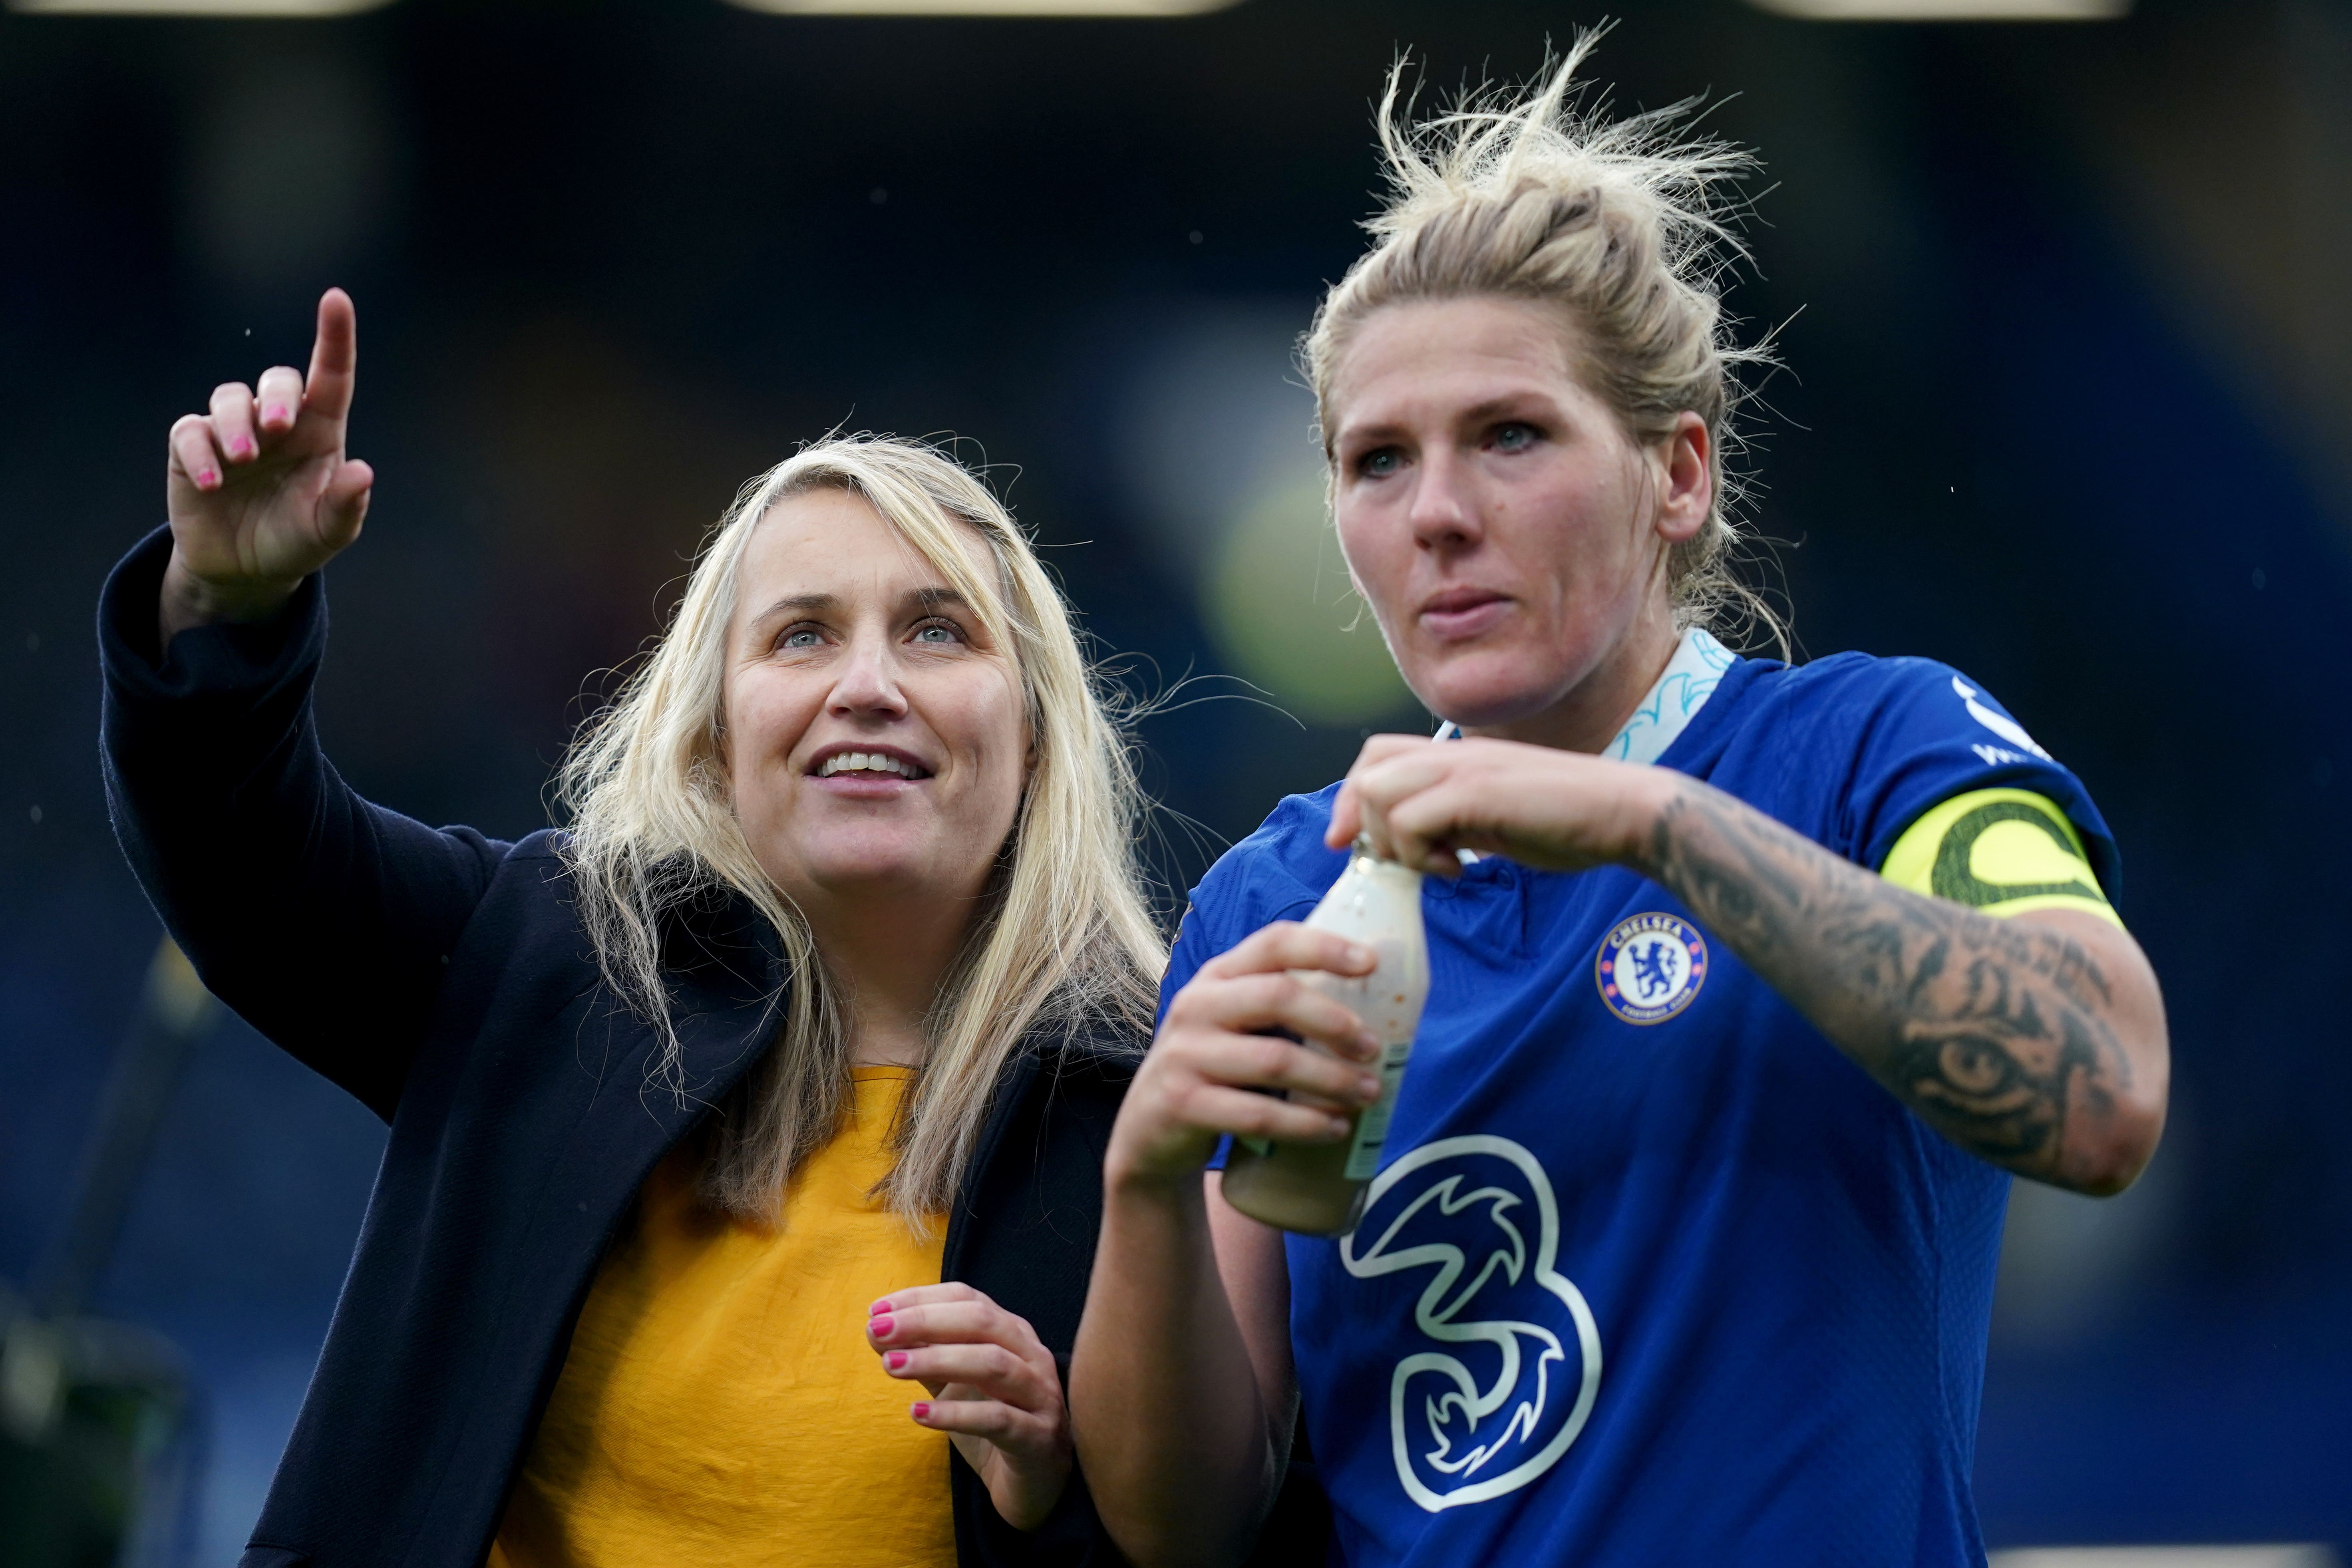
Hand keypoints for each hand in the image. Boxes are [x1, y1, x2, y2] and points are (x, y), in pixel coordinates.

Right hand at [160, 287, 372, 642]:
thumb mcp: (327, 532)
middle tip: (278, 428)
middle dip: (278, 395)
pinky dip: (199, 453)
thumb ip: (346, 506)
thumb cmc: (295, 540)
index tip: (336, 299)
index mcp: (320, 432)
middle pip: (278, 380)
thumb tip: (364, 473)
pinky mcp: (192, 449)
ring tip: (243, 460)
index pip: (332, 377)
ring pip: (230, 397)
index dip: (334, 337)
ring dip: (236, 424)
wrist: (246, 570)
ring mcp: (233, 432)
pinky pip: (189, 431)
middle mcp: (278, 423)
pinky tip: (211, 484)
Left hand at [868, 1284, 1073, 1530]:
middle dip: (925, 1321)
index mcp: (1012, 1333)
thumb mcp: (953, 1385)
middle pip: (981, 1321)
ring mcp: (1040, 1395)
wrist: (1033, 1484)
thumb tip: (876, 1330)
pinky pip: (997, 1419)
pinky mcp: (1038, 1437)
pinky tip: (918, 1413)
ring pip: (992, 1364)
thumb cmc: (991, 1425)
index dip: (921, 1299)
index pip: (968, 1298)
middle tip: (877, 1331)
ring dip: (937, 1359)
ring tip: (890, 1366)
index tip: (877, 1310)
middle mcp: (1032, 1355)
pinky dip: (956, 1413)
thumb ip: (923, 1356)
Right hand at [1104, 922, 1387, 1188]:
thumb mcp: (1235, 1025)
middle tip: (1375, 1049)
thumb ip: (1282, 1008)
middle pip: (1277, 996)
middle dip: (1335, 1022)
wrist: (1149, 1131)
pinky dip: (1305, 1123)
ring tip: (1368, 1094)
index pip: (1272, 943)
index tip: (1372, 961)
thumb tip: (1380, 1006)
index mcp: (1218, 976)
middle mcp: (1196, 1005)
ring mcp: (1184, 1054)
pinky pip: (1257, 1114)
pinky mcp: (1182, 1104)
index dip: (1324, 946)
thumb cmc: (1215, 1069)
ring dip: (1332, 1079)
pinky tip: (1335, 1130)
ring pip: (1274, 1060)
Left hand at [1326, 732, 1673, 876]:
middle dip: (1363, 821)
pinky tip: (1460, 870)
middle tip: (1394, 861)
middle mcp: (1455, 754)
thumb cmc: (1569, 822)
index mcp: (1458, 757)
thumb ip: (1454, 824)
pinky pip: (1411, 820)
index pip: (1378, 755)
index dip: (1355, 798)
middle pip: (1368, 768)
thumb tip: (1418, 848)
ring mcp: (1466, 769)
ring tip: (1435, 865)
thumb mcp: (1495, 821)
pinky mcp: (1478, 792)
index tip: (1359, 844)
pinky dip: (1420, 855)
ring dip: (1393, 842)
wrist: (1625, 813)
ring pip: (1380, 793)